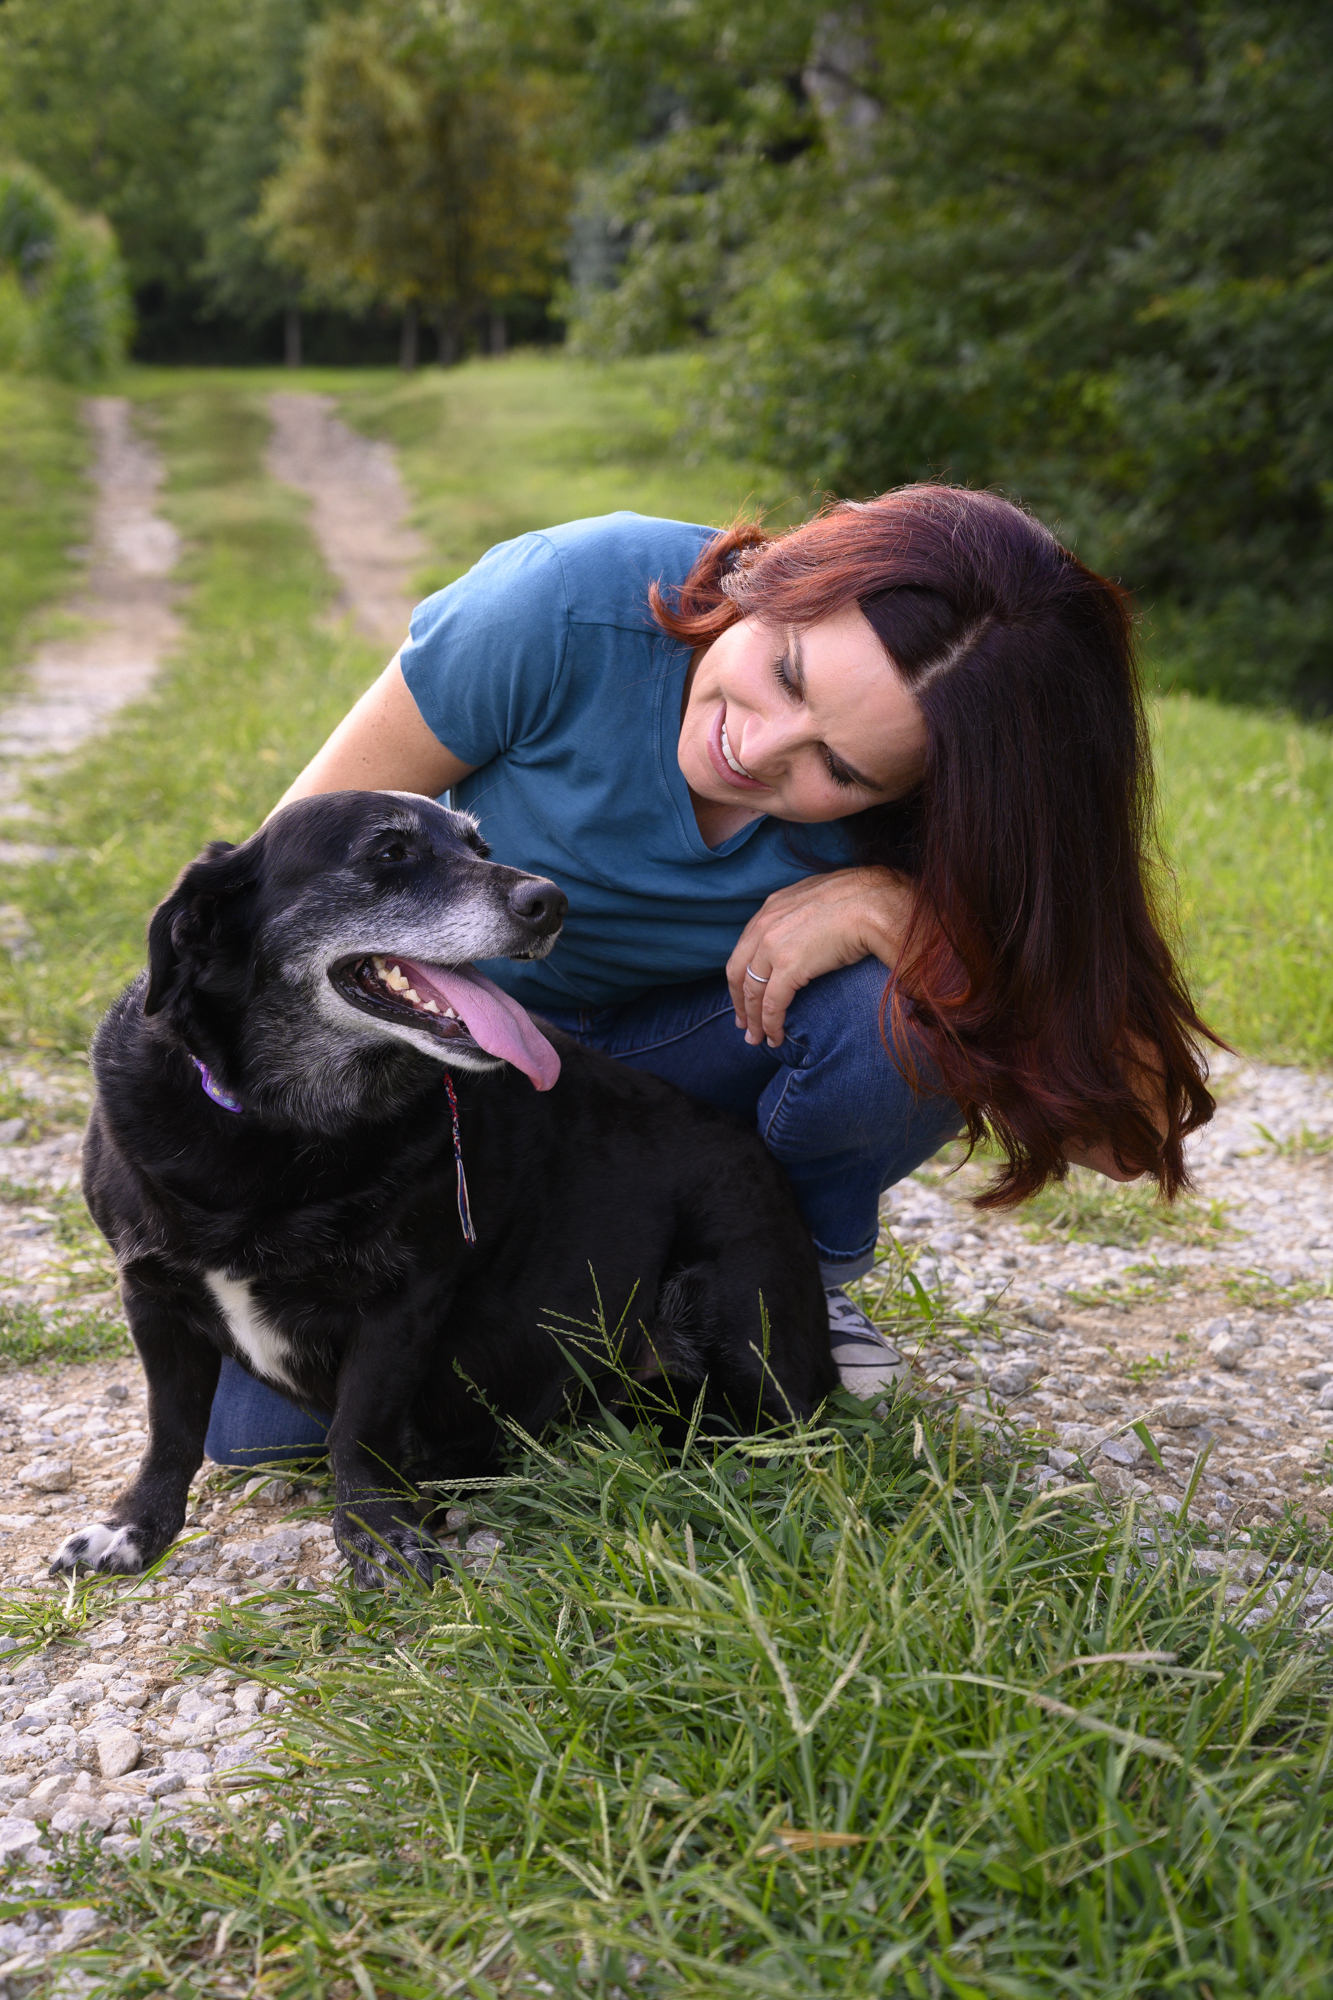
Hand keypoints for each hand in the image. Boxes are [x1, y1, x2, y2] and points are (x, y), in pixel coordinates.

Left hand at [727, 868, 916, 1046]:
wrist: (875, 903)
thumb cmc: (861, 901)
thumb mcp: (820, 900)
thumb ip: (804, 915)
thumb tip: (812, 931)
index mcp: (772, 907)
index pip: (744, 947)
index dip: (741, 975)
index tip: (744, 994)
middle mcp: (765, 925)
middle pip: (738, 971)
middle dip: (740, 1001)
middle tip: (743, 1023)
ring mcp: (774, 945)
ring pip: (753, 991)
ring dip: (753, 1019)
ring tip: (756, 1039)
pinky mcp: (789, 966)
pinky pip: (772, 1003)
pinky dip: (770, 1025)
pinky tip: (774, 1038)